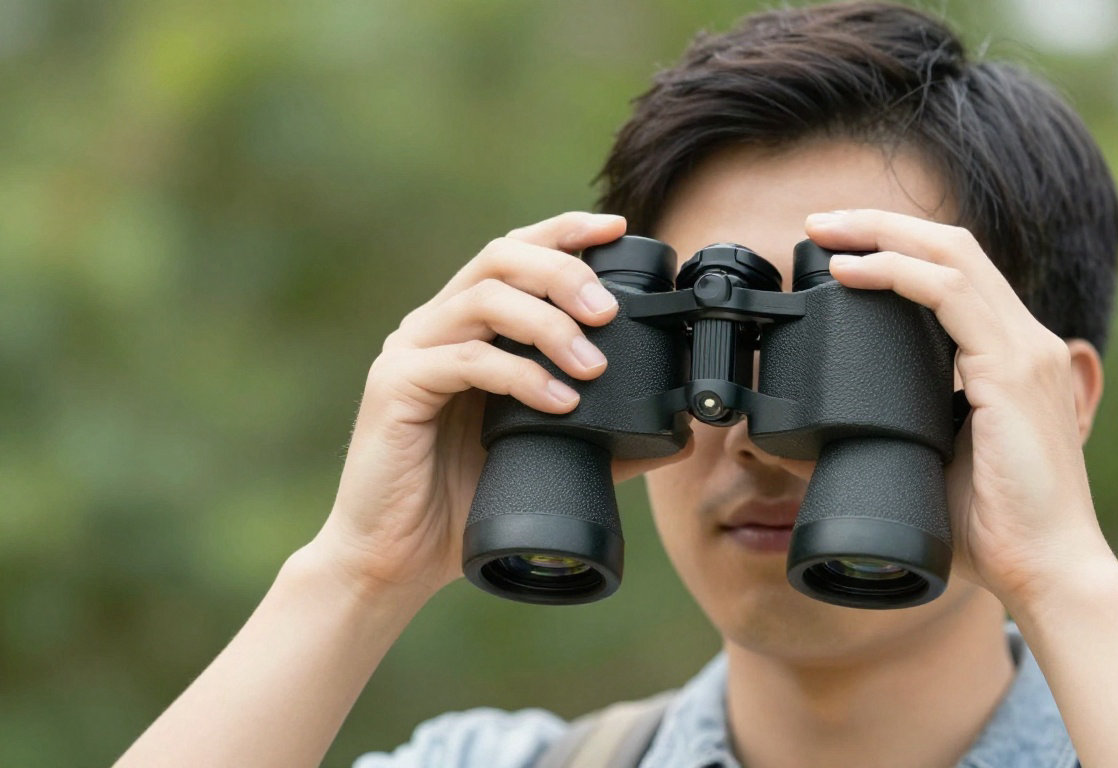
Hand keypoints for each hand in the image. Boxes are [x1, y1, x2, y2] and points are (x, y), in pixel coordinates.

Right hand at [308, 212, 690, 602]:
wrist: (395, 557)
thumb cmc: (462, 502)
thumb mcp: (543, 455)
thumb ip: (600, 434)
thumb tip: (676, 433)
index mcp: (467, 328)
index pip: (515, 253)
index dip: (564, 232)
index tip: (618, 231)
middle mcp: (436, 326)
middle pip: (500, 258)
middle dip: (563, 272)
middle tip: (610, 312)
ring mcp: (411, 352)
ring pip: (483, 300)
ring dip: (547, 323)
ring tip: (592, 363)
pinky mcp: (395, 387)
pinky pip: (466, 361)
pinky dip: (521, 376)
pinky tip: (560, 401)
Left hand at [804, 209, 1115, 608]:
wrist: (1048, 570)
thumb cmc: (996, 529)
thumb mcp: (936, 460)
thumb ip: (902, 430)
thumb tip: (828, 427)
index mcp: (1012, 358)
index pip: (958, 275)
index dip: (901, 248)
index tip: (841, 249)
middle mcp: (1027, 342)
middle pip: (954, 247)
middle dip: (882, 224)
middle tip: (821, 224)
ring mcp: (1025, 351)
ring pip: (952, 255)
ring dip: (882, 234)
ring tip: (828, 233)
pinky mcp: (1012, 371)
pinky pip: (949, 295)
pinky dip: (896, 272)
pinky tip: (854, 272)